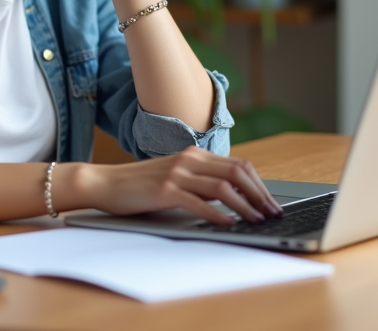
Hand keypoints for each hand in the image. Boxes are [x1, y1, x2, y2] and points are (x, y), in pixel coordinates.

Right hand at [76, 148, 283, 224]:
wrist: (105, 183)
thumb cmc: (140, 185)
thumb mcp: (176, 178)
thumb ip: (200, 183)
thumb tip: (231, 198)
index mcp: (194, 155)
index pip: (239, 165)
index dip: (259, 184)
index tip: (271, 202)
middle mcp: (189, 159)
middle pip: (237, 172)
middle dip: (259, 194)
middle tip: (272, 213)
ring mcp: (177, 172)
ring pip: (222, 186)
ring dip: (245, 205)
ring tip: (256, 220)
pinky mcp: (165, 189)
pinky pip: (198, 201)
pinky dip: (217, 213)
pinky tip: (228, 223)